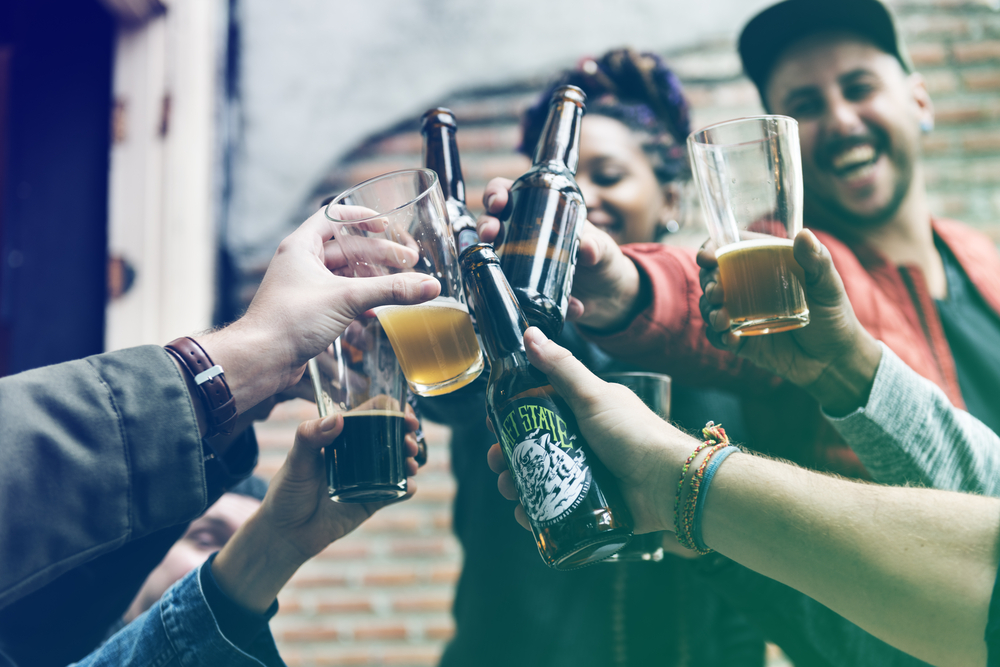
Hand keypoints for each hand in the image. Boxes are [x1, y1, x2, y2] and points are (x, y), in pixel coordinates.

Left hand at [195, 206, 440, 416]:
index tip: (386, 224)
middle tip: (408, 262)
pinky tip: (376, 311)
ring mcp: (304, 287)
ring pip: (344, 274)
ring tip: (397, 286)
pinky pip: (339, 297)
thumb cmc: (289, 321)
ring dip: (370, 279)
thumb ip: (390, 290)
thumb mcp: (346, 299)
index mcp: (301, 247)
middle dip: (378, 254)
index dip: (361, 217)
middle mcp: (301, 263)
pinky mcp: (308, 310)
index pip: (333, 217)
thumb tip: (428, 285)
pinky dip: (359, 300)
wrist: (262, 359)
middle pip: (346, 248)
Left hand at [212, 413, 418, 612]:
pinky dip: (409, 488)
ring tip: (410, 462)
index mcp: (343, 437)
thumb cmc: (287, 492)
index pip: (373, 413)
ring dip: (412, 458)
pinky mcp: (374, 501)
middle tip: (409, 441)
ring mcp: (370, 477)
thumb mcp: (295, 461)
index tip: (403, 414)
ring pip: (400, 461)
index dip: (392, 409)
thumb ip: (310, 437)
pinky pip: (398, 492)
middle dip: (408, 434)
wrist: (287, 533)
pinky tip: (409, 486)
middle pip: (393, 435)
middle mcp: (360, 454)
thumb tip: (338, 419)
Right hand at [478, 178, 643, 329]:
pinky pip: (507, 289)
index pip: (509, 193)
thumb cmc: (601, 258)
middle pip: (491, 220)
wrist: (606, 295)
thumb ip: (598, 247)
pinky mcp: (519, 288)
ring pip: (488, 252)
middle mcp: (522, 234)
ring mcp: (517, 262)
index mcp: (540, 212)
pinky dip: (514, 295)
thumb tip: (587, 248)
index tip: (499, 201)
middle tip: (490, 232)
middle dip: (485, 222)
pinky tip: (528, 299)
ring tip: (494, 257)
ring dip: (483, 253)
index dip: (497, 193)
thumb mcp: (602, 250)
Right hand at [486, 327, 697, 533]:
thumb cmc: (634, 434)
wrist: (667, 484)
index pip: (540, 409)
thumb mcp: (593, 396)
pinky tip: (522, 513)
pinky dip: (535, 511)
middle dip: (510, 453)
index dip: (514, 416)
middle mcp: (585, 441)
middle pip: (535, 446)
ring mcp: (586, 473)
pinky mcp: (589, 503)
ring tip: (508, 488)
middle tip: (497, 460)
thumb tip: (530, 334)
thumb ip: (561, 367)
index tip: (495, 423)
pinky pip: (554, 507)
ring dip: (517, 482)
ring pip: (540, 477)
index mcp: (586, 412)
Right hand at [698, 230, 881, 415]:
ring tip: (721, 319)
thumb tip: (803, 235)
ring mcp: (742, 315)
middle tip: (716, 293)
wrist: (835, 360)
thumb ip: (818, 261)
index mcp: (765, 266)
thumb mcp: (829, 286)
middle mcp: (748, 288)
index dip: (712, 249)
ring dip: (709, 310)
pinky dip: (718, 337)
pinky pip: (719, 337)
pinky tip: (730, 338)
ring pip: (711, 307)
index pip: (730, 250)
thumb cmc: (834, 316)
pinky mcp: (741, 340)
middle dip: (708, 283)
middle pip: (713, 277)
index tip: (707, 257)